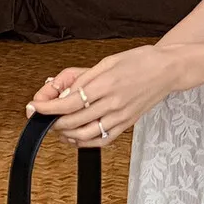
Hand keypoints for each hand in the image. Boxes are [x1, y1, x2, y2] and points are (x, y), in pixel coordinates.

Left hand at [25, 45, 178, 148]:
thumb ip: (85, 79)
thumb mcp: (108, 61)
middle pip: (73, 121)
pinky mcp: (127, 124)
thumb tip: (64, 92)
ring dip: (66, 134)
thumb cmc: (140, 61)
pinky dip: (85, 142)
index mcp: (105, 84)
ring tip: (58, 126)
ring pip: (85, 134)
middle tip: (44, 116)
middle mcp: (112, 103)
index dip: (47, 108)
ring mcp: (120, 116)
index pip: (68, 103)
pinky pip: (102, 139)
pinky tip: (76, 136)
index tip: (35, 107)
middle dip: (52, 122)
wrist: (168, 70)